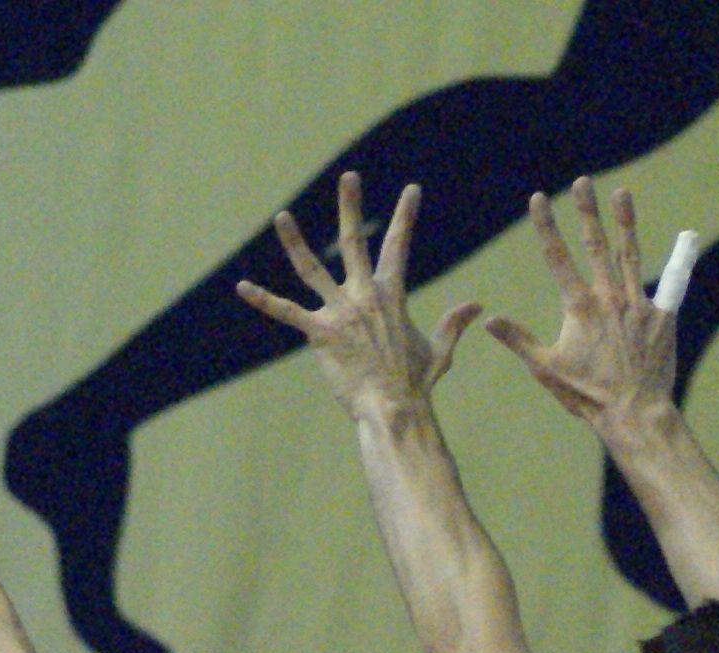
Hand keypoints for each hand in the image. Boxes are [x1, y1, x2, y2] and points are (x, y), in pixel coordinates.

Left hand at [233, 172, 479, 420]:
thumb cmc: (416, 384)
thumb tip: (476, 305)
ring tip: (282, 216)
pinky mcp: (319, 333)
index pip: (400, 247)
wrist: (394, 408)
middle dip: (352, 206)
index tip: (411, 191)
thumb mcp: (439, 350)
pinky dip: (263, 299)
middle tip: (349, 177)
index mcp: (392, 296)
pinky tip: (242, 287)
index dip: (406, 216)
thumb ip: (452, 324)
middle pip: (355, 242)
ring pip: (311, 268)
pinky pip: (286, 312)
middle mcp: (364, 296)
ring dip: (295, 241)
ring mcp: (340, 312)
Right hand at [483, 178, 681, 436]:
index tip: (538, 199)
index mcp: (579, 307)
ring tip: (621, 194)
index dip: (546, 226)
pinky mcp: (662, 315)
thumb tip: (488, 320)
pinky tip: (687, 238)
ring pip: (630, 254)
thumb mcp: (545, 369)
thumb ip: (518, 340)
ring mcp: (637, 304)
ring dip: (625, 222)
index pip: (557, 257)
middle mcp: (609, 297)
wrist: (634, 412)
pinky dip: (678, 260)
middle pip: (595, 245)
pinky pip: (670, 282)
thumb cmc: (586, 395)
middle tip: (582, 182)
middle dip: (586, 211)